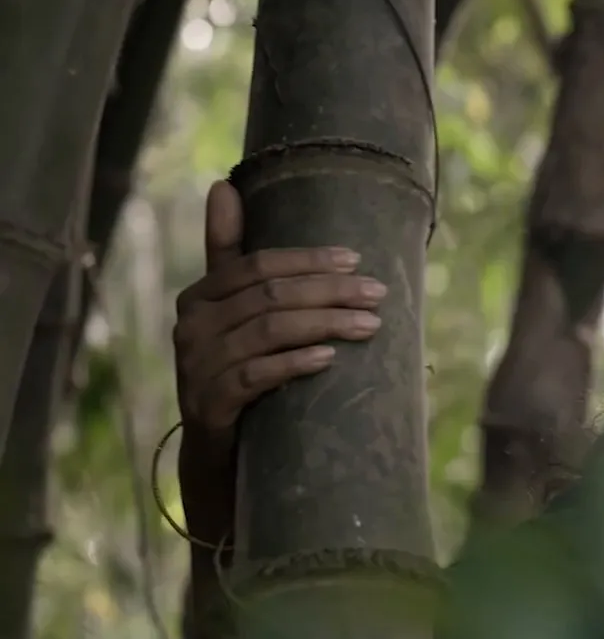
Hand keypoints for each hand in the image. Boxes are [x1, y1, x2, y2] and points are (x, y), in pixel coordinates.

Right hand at [171, 180, 387, 542]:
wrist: (219, 454)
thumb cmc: (235, 371)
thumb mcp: (233, 312)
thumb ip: (231, 255)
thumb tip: (222, 184)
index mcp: (199, 298)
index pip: (256, 266)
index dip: (309, 261)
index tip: (357, 260)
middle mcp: (190, 328)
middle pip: (269, 296)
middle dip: (329, 290)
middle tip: (379, 293)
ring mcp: (196, 368)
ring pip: (267, 333)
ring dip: (325, 324)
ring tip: (370, 324)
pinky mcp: (209, 406)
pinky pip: (255, 376)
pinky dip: (294, 364)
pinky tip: (329, 358)